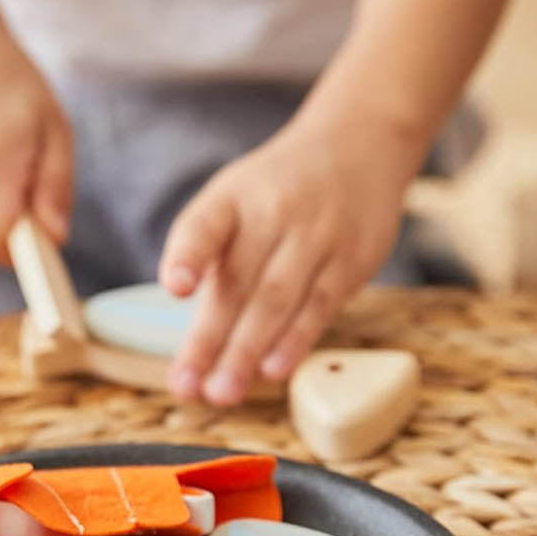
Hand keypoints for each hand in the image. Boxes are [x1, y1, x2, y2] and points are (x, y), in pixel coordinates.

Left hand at [158, 114, 421, 404]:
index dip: (188, 255)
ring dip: (247, 351)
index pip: (205, 225)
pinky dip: (295, 340)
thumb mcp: (233, 201)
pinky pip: (320, 306)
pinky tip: (274, 369)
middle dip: (209, 340)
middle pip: (237, 283)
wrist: (360, 144)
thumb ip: (207, 259)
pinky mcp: (352, 259)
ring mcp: (317, 235)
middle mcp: (274, 213)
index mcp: (232, 198)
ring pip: (277, 300)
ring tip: (222, 392)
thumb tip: (191, 338)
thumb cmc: (277, 192)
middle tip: (187, 386)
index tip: (175, 287)